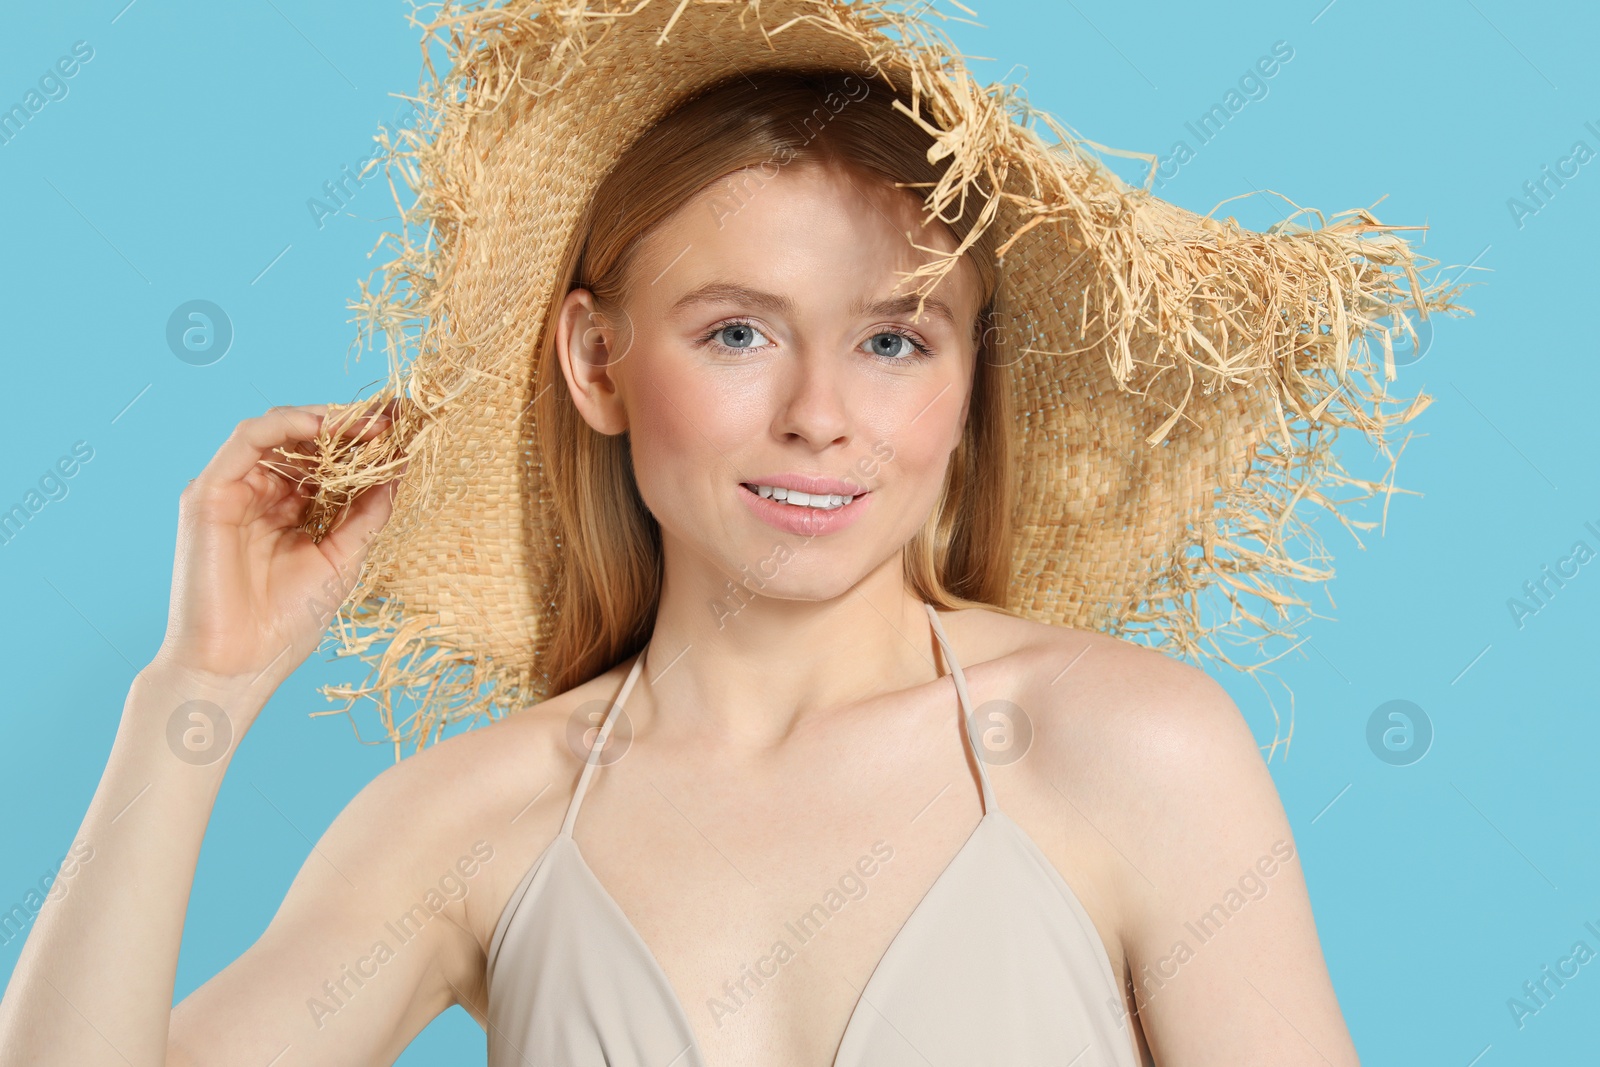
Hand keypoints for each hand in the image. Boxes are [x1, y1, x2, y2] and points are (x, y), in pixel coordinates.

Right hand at [150, 402, 403, 698]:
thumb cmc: (286, 621)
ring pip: (278, 431)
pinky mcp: (209, 492)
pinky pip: (248, 439)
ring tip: (369, 423)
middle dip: (351, 426)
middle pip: (304, 441)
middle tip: (393, 418)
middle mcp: (259, 494)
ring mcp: (232, 490)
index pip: (325, 461)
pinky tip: (325, 426)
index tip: (404, 429)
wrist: (238, 664)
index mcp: (288, 511)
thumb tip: (399, 470)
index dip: (363, 443)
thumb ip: (366, 513)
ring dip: (326, 420)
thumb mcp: (343, 557)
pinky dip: (288, 424)